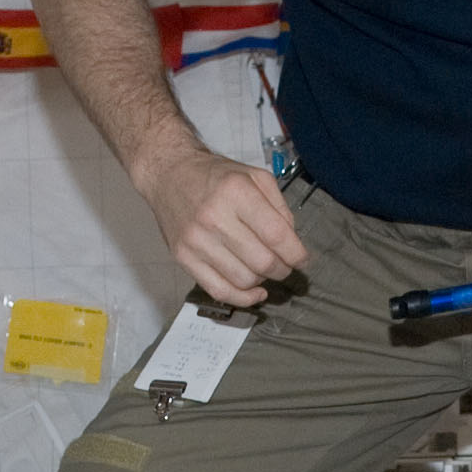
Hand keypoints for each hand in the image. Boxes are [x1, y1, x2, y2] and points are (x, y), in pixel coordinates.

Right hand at [141, 150, 305, 307]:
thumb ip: (279, 208)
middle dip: (283, 269)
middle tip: (284, 264)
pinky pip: (218, 291)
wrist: (168, 173)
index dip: (296, 254)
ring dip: (263, 281)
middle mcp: (214, 217)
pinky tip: (255, 291)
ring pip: (244, 280)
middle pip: (263, 262)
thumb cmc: (216, 175)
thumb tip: (292, 244)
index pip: (276, 235)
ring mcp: (196, 240)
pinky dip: (243, 298)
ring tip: (263, 268)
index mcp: (236, 192)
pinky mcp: (183, 257)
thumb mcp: (254, 176)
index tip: (302, 259)